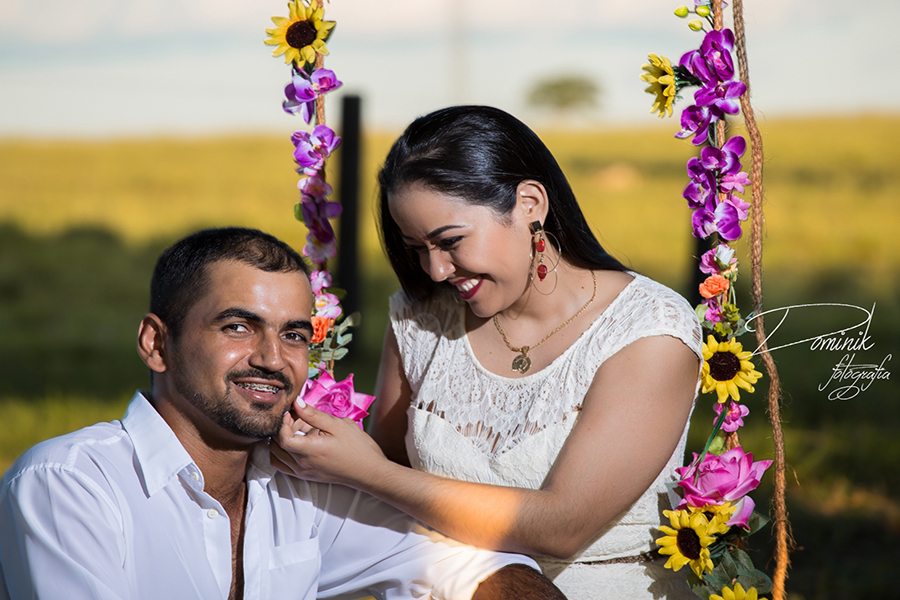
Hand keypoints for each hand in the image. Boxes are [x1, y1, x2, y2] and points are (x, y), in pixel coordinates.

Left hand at [271, 399, 387, 487]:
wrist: (368, 471)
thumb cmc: (357, 447)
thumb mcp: (337, 425)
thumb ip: (313, 415)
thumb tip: (296, 403)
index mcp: (311, 450)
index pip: (282, 438)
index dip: (282, 423)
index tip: (290, 412)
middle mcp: (303, 464)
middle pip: (276, 446)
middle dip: (281, 428)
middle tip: (294, 417)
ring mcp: (303, 472)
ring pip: (276, 456)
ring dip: (279, 441)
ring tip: (295, 429)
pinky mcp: (306, 476)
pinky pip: (282, 466)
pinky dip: (280, 454)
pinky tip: (294, 443)